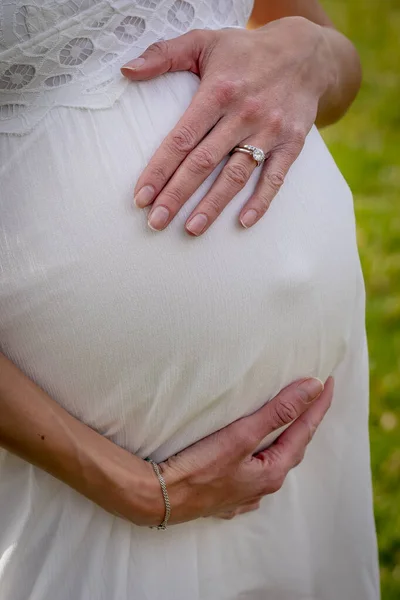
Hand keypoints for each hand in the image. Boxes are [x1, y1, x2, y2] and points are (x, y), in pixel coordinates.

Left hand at [121, 17, 332, 234]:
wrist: (306, 52)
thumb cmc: (246, 50)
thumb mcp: (205, 41)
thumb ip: (164, 54)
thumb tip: (128, 70)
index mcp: (218, 91)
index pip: (181, 138)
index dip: (159, 170)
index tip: (141, 196)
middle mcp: (243, 114)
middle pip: (203, 163)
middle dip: (177, 195)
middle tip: (156, 222)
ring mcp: (269, 131)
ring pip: (236, 175)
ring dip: (213, 205)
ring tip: (192, 229)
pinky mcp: (292, 143)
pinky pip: (276, 177)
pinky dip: (261, 201)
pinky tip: (244, 222)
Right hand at [153, 377, 332, 524]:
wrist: (158, 497)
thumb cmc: (198, 467)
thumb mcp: (242, 435)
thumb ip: (278, 412)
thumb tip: (313, 389)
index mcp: (272, 471)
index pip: (305, 430)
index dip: (318, 404)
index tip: (328, 381)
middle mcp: (262, 486)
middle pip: (292, 447)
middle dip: (306, 421)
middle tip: (314, 398)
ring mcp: (243, 494)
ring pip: (273, 461)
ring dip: (284, 440)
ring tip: (289, 423)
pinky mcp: (225, 496)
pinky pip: (253, 476)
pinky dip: (261, 459)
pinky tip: (256, 460)